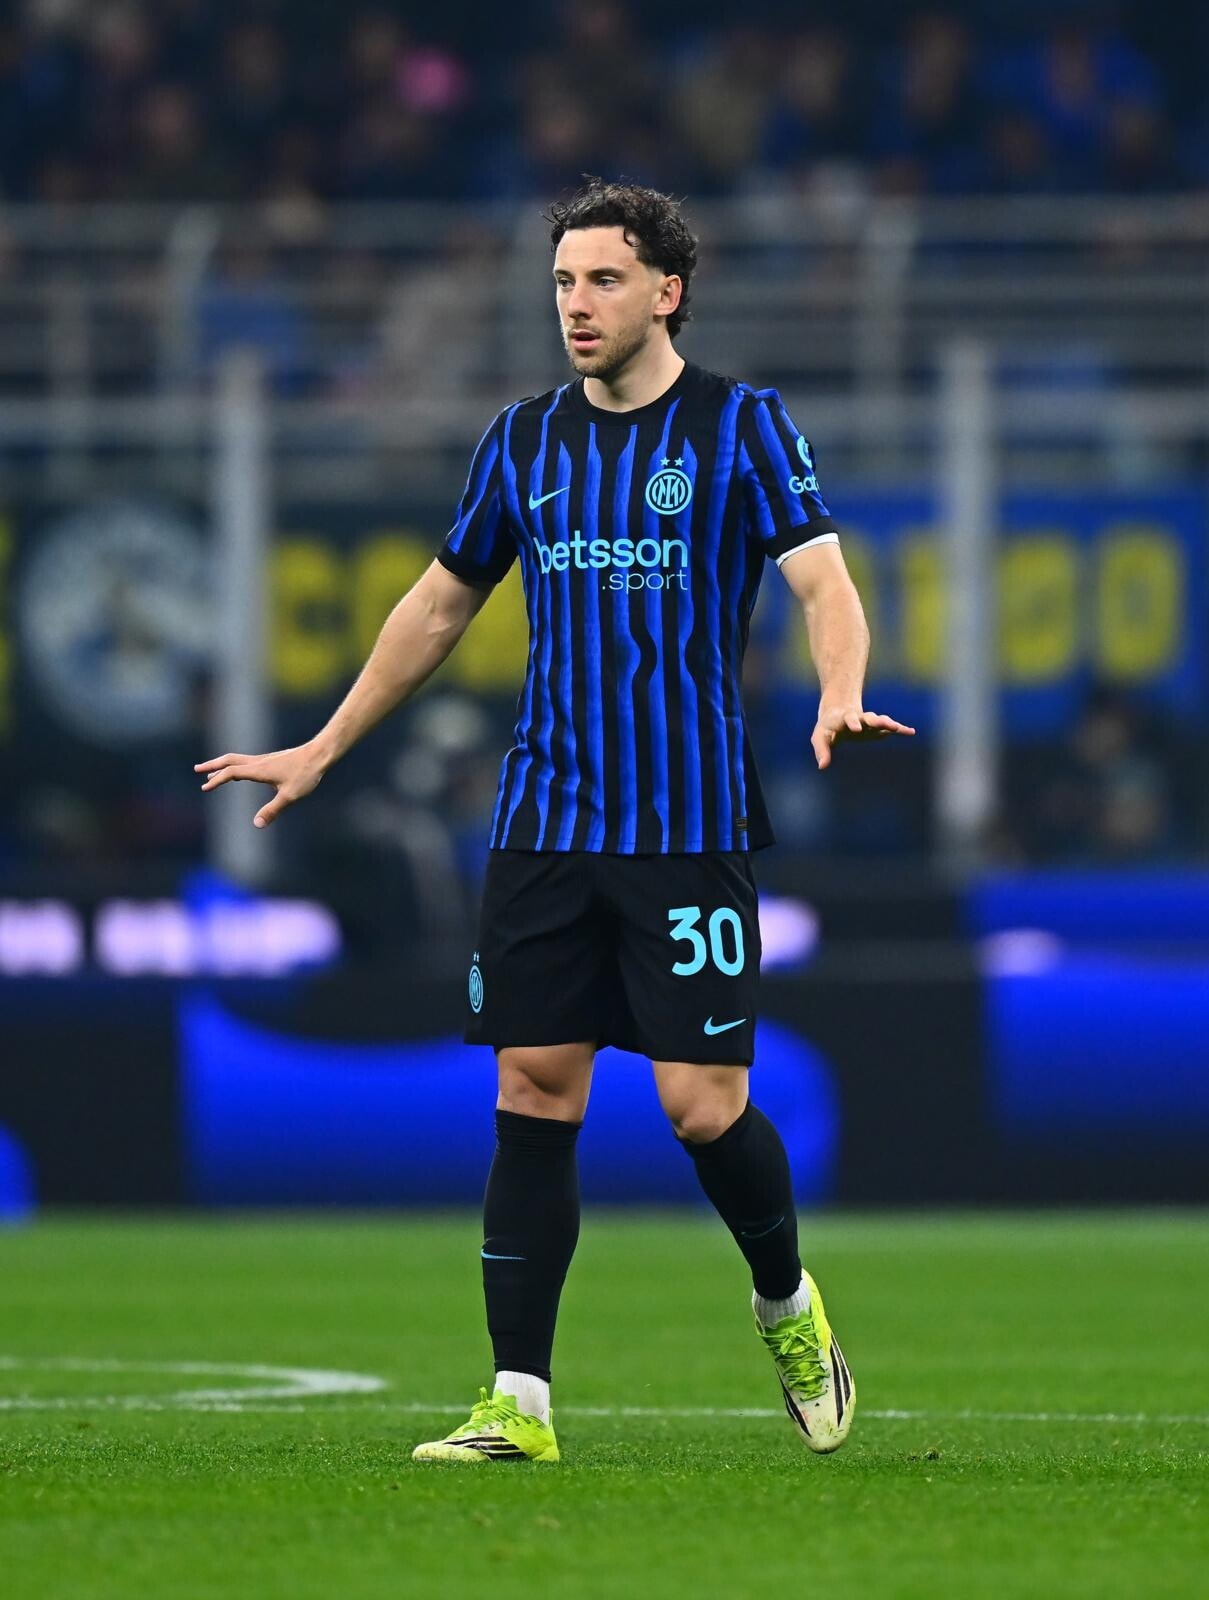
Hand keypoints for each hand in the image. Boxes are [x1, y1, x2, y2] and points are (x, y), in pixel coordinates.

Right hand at [194, 743, 326, 827]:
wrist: (320, 755)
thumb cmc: (306, 774)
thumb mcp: (290, 796)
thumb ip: (272, 810)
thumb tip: (256, 824)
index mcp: (259, 770)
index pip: (231, 773)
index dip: (217, 780)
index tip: (204, 788)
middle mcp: (259, 762)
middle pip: (229, 760)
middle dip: (212, 766)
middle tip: (197, 770)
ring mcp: (265, 760)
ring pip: (238, 760)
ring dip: (223, 766)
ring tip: (212, 774)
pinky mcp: (272, 760)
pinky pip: (247, 762)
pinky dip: (236, 767)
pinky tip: (240, 775)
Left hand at [811, 706, 915, 770]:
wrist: (837, 714)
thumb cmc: (827, 729)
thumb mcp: (820, 738)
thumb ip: (821, 750)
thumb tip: (822, 767)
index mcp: (844, 719)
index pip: (849, 719)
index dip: (853, 723)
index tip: (857, 729)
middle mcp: (859, 718)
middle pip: (869, 717)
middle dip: (876, 720)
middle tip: (884, 723)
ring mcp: (869, 722)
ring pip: (880, 721)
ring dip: (889, 724)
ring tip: (898, 728)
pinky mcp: (877, 727)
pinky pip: (890, 727)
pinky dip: (900, 729)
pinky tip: (911, 732)